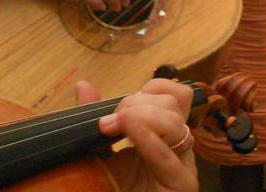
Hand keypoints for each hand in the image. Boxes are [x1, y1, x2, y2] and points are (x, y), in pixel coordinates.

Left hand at [77, 79, 198, 191]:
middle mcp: (178, 147)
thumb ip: (95, 119)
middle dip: (138, 103)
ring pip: (175, 123)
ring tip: (111, 130)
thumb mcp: (97, 153)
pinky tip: (130, 130)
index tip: (113, 110)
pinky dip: (148, 138)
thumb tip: (83, 85)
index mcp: (163, 135)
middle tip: (108, 124)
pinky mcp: (182, 187)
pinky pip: (168, 155)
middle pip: (176, 102)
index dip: (148, 89)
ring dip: (141, 118)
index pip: (174, 93)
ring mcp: (183, 167)